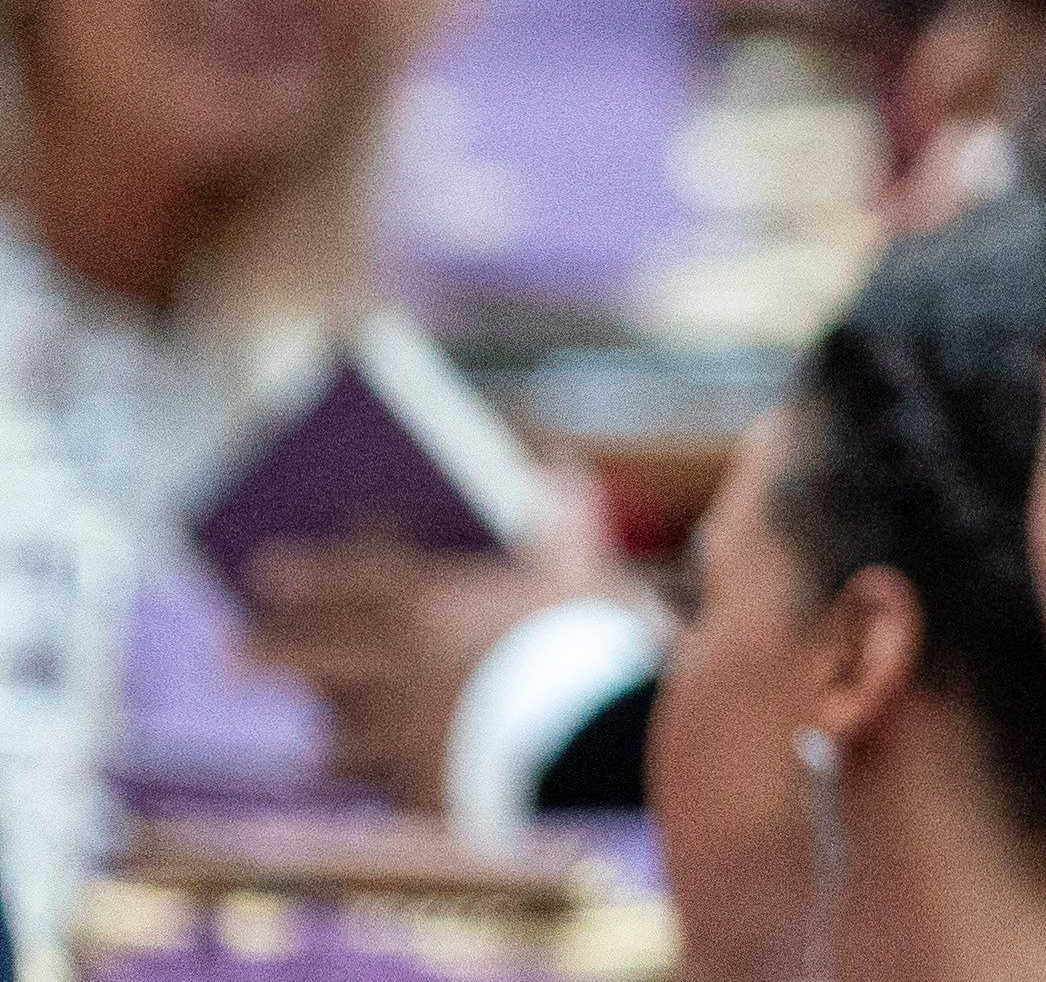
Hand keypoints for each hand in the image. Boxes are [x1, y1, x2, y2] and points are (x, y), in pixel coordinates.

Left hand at [243, 479, 630, 813]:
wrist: (598, 743)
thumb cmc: (591, 642)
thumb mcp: (584, 567)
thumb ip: (563, 517)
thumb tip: (555, 466)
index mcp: (430, 604)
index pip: (349, 578)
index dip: (307, 573)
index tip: (265, 572)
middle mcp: (398, 667)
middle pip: (315, 656)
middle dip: (272, 651)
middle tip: (238, 652)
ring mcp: (404, 732)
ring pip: (339, 729)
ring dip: (325, 722)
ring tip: (318, 727)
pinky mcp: (423, 788)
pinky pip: (380, 783)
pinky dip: (373, 777)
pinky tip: (375, 779)